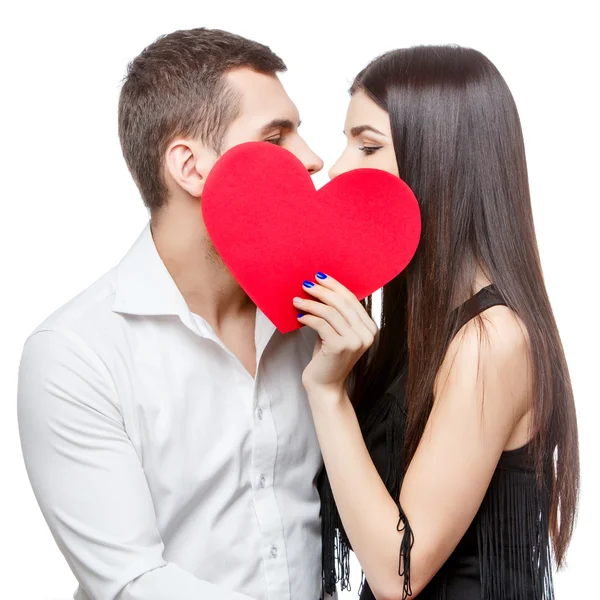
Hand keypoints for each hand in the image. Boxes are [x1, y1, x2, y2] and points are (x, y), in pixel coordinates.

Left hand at [293, 272, 377, 396]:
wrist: (325, 386)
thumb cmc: (328, 358)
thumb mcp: (336, 332)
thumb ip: (337, 314)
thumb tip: (321, 287)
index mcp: (370, 328)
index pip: (352, 299)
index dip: (335, 286)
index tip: (319, 277)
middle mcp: (367, 334)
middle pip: (342, 303)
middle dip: (322, 291)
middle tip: (305, 285)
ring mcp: (355, 341)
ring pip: (330, 312)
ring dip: (311, 303)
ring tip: (296, 300)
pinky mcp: (340, 347)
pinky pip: (321, 324)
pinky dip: (309, 317)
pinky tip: (299, 316)